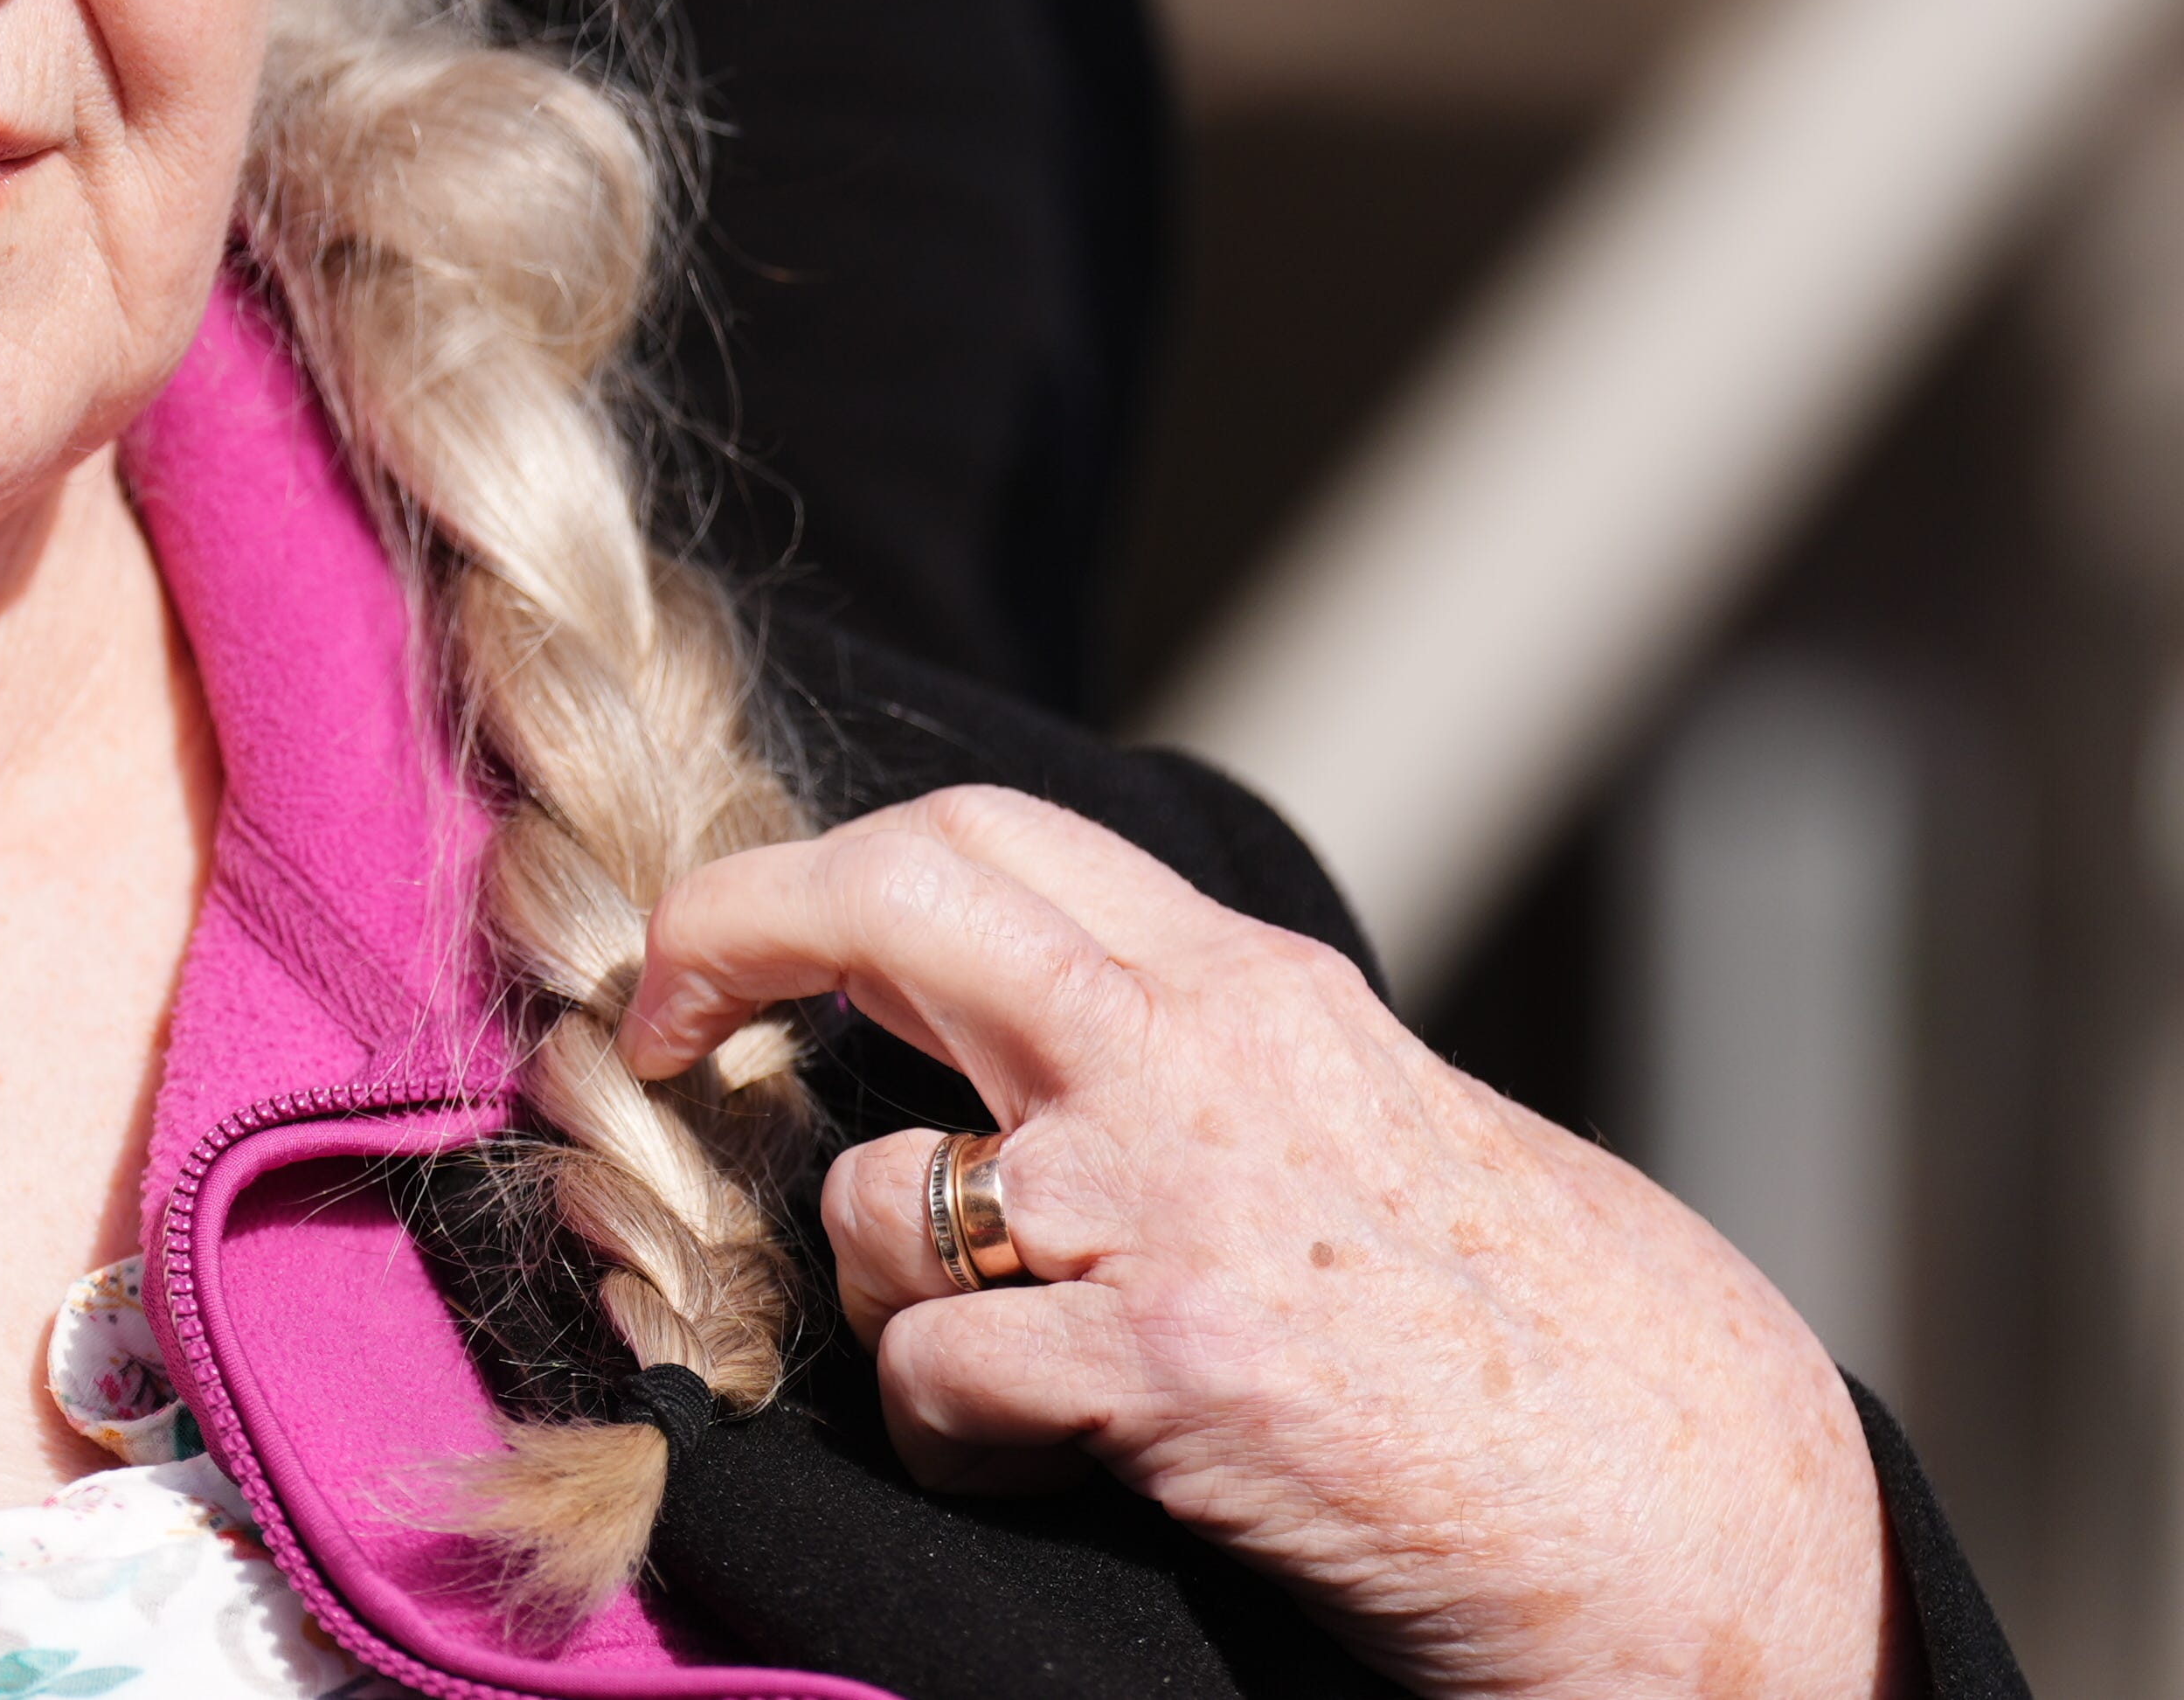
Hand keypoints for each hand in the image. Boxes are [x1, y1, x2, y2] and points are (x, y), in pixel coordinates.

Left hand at [619, 786, 1905, 1699]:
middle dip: (727, 936)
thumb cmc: (1525, 1330)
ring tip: (1001, 1382)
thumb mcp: (1354, 1118)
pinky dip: (947, 1442)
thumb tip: (993, 1045)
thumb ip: (1184, 1057)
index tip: (723, 950)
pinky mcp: (1163, 1364)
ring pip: (874, 1191)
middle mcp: (1197, 1052)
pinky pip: (931, 1378)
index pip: (988, 835)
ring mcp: (1170, 1205)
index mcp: (1247, 985)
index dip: (816, 871)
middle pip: (896, 893)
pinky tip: (1037, 1471)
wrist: (1684, 1502)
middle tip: (653, 1023)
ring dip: (880, 1304)